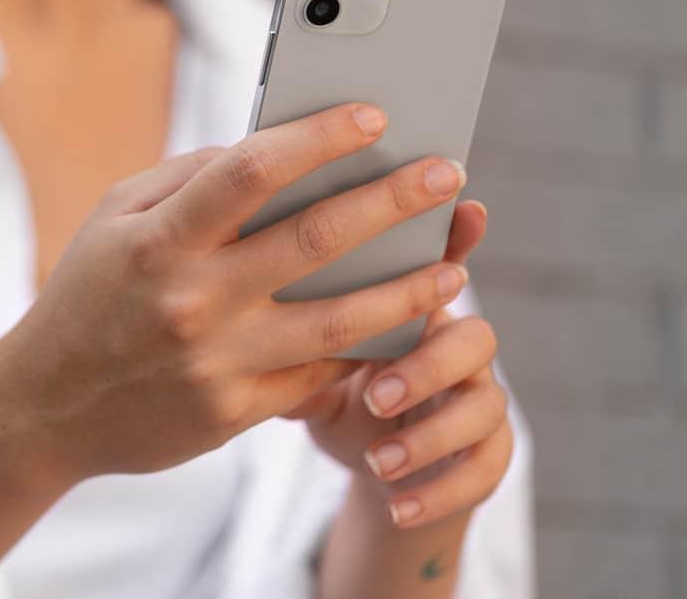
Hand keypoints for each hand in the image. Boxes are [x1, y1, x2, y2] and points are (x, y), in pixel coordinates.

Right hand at [0, 103, 469, 481]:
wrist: (44, 408)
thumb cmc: (83, 299)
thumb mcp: (112, 219)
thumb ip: (185, 178)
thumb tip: (267, 149)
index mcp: (159, 239)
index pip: (253, 170)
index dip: (319, 137)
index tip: (372, 117)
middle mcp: (193, 298)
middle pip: (316, 239)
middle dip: (393, 200)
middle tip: (446, 175)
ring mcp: (218, 361)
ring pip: (340, 318)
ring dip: (408, 287)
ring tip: (453, 265)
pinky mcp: (234, 412)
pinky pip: (318, 373)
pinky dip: (366, 348)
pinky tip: (401, 326)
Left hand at [285, 202, 513, 528]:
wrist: (378, 458)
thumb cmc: (332, 381)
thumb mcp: (304, 349)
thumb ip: (286, 319)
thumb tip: (233, 288)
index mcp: (415, 306)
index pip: (439, 269)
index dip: (456, 243)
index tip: (462, 217)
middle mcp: (456, 345)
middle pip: (469, 339)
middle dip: (425, 366)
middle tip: (376, 393)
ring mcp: (479, 399)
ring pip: (484, 408)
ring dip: (430, 435)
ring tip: (380, 461)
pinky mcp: (488, 455)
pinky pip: (484, 471)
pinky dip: (438, 493)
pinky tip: (397, 504)